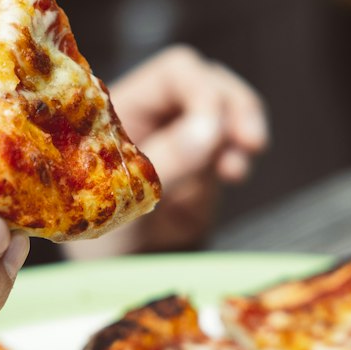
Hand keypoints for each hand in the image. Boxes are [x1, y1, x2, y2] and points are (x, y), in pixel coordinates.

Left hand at [70, 45, 268, 256]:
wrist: (115, 274)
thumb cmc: (99, 235)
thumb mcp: (126, 199)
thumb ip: (168, 160)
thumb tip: (211, 127)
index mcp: (122, 107)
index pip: (173, 74)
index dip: (202, 90)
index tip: (216, 127)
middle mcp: (154, 114)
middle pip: (206, 82)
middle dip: (233, 104)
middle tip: (251, 139)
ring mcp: (180, 135)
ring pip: (225, 107)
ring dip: (243, 126)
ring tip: (237, 166)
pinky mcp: (202, 161)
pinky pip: (231, 142)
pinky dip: (241, 151)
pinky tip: (236, 172)